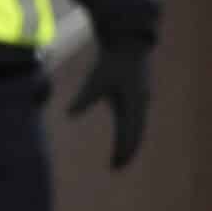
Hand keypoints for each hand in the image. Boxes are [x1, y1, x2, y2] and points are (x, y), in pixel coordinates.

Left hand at [70, 53, 151, 169]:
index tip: (115, 165)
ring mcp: (141, 100)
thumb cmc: (111, 61)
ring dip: (130, 142)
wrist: (127, 43)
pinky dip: (131, 130)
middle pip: (136, 134)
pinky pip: (136, 119)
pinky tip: (125, 134)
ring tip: (120, 157)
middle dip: (127, 151)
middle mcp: (140, 104)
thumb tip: (69, 114)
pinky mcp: (138, 95)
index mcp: (133, 104)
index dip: (122, 150)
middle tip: (117, 167)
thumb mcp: (96, 80)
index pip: (128, 134)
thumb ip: (84, 98)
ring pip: (138, 127)